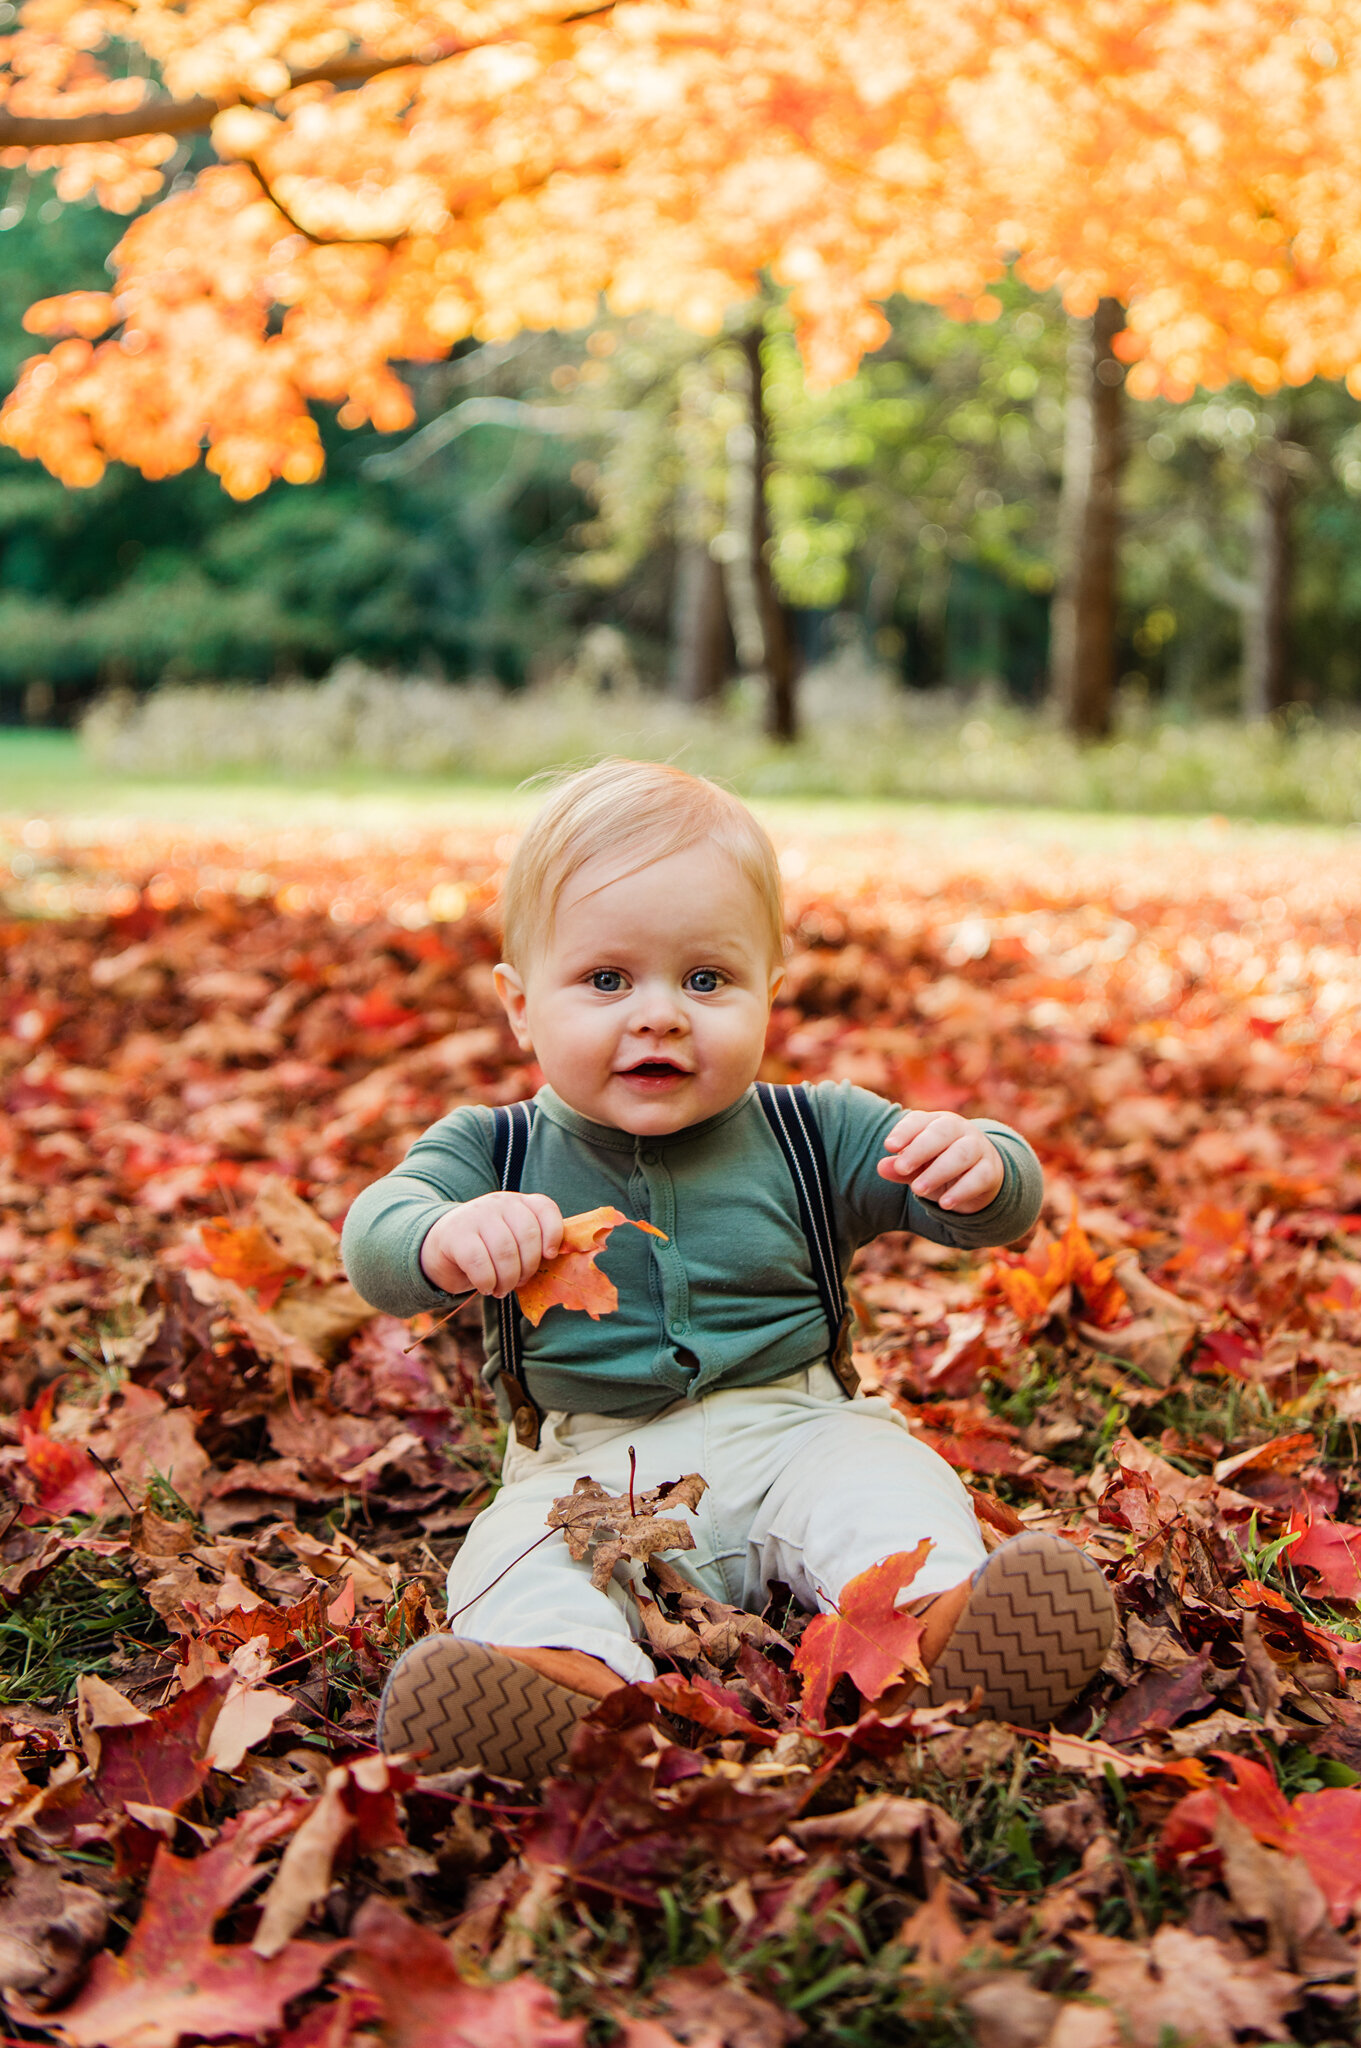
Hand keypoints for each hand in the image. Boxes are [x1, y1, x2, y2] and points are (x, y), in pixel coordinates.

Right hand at [419, 1192, 563, 1298]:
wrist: (440, 1245)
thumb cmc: (487, 1248)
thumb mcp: (512, 1237)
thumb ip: (534, 1243)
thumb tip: (559, 1260)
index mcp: (519, 1202)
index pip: (545, 1208)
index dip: (553, 1234)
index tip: (549, 1256)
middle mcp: (499, 1203)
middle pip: (528, 1236)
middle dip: (528, 1268)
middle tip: (518, 1282)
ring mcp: (476, 1215)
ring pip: (505, 1251)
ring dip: (507, 1280)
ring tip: (502, 1289)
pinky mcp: (456, 1234)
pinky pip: (479, 1262)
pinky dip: (487, 1282)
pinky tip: (485, 1287)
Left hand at [877, 1111, 1003, 1213]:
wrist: (978, 1178)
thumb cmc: (939, 1166)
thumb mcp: (917, 1168)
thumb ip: (900, 1168)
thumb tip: (881, 1168)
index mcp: (936, 1122)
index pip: (919, 1120)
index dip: (904, 1131)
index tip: (889, 1146)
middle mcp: (959, 1129)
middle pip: (941, 1132)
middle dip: (920, 1149)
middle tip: (902, 1167)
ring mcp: (978, 1148)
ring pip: (961, 1154)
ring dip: (938, 1172)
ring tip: (918, 1190)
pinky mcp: (990, 1170)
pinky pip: (979, 1177)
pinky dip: (961, 1191)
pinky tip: (945, 1204)